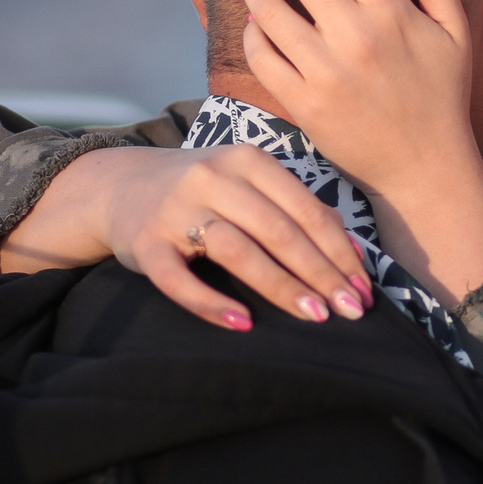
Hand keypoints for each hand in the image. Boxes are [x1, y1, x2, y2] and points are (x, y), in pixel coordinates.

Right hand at [0, 141, 371, 331]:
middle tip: (350, 310)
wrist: (119, 185)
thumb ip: (294, 207)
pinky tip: (243, 323)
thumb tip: (351, 253)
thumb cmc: (204, 191)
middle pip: (277, 230)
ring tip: (314, 316)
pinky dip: (211, 302)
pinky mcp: (144, 243)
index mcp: (247, 160)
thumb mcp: (248, 182)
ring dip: (280, 286)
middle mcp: (212, 178)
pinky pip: (178, 279)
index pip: (305, 209)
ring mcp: (176, 210)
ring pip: (237, 250)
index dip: (339, 251)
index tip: (363, 288)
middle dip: (320, 273)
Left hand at [226, 0, 482, 301]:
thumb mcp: (455, 29)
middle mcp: (354, 36)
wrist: (424, 170)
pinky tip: (249, 12)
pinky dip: (252, 30)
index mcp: (391, 11)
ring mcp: (324, 71)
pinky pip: (262, 56)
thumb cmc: (442, 93)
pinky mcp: (302, 103)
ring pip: (270, 8)